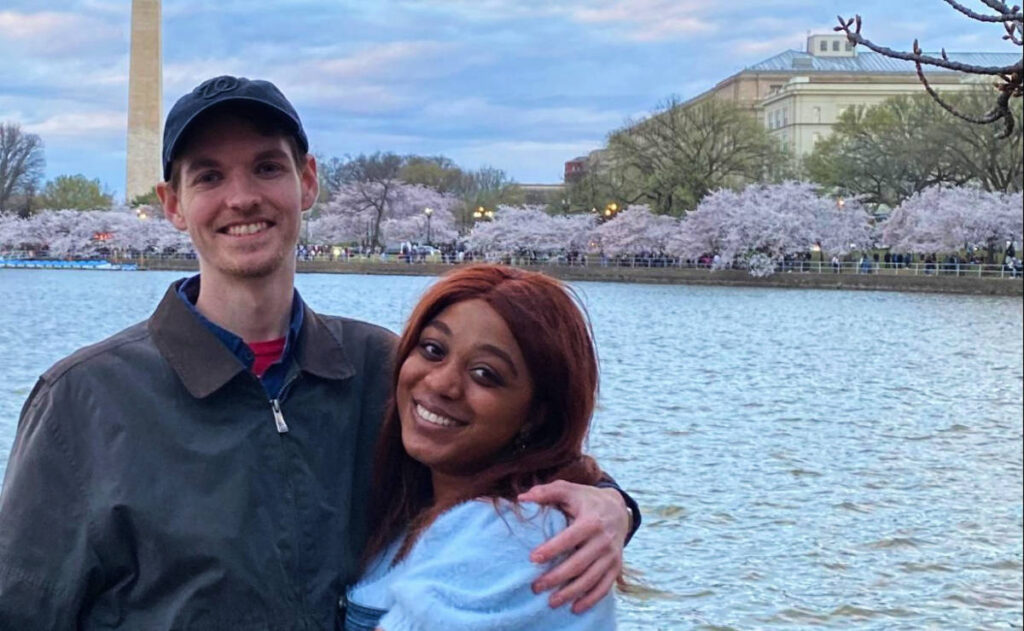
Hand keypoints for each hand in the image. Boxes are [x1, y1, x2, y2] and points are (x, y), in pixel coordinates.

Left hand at [518, 480, 627, 613]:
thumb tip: (522, 498)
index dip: (552, 549)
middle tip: (535, 586)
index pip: (570, 538)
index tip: (532, 559)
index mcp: (591, 521)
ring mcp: (612, 555)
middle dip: (556, 577)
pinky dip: (591, 599)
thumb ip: (547, 491)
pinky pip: (605, 586)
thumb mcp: (569, 489)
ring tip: (551, 602)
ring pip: (591, 578)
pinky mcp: (616, 566)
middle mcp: (604, 540)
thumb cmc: (586, 499)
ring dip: (571, 593)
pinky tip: (575, 607)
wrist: (618, 508)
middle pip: (579, 563)